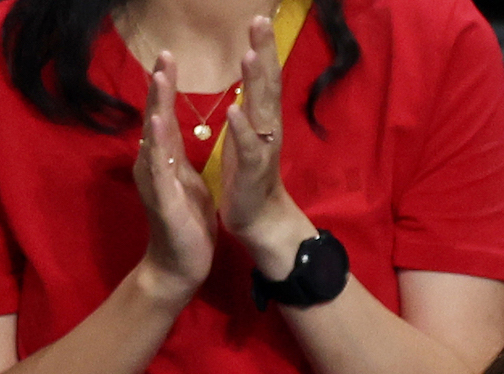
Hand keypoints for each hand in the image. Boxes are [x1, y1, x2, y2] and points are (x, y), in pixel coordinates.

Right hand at [133, 54, 216, 302]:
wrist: (181, 264)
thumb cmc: (186, 224)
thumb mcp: (187, 183)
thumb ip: (179, 156)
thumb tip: (174, 132)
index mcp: (165, 160)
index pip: (164, 115)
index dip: (165, 88)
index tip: (168, 59)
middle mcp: (154, 164)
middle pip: (155, 117)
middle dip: (159, 86)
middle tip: (163, 55)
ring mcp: (155, 180)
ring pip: (154, 137)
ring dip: (156, 107)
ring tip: (159, 77)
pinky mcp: (162, 198)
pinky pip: (159, 167)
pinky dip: (158, 144)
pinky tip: (159, 124)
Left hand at [220, 16, 316, 278]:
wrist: (260, 222)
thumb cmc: (249, 178)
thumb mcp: (248, 136)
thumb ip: (251, 108)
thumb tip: (251, 81)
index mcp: (261, 120)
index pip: (263, 77)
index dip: (262, 48)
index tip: (259, 18)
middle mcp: (267, 129)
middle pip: (268, 84)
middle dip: (264, 52)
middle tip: (260, 20)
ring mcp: (262, 150)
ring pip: (261, 111)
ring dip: (256, 83)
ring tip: (249, 54)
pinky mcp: (252, 172)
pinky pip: (247, 148)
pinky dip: (242, 129)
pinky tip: (235, 110)